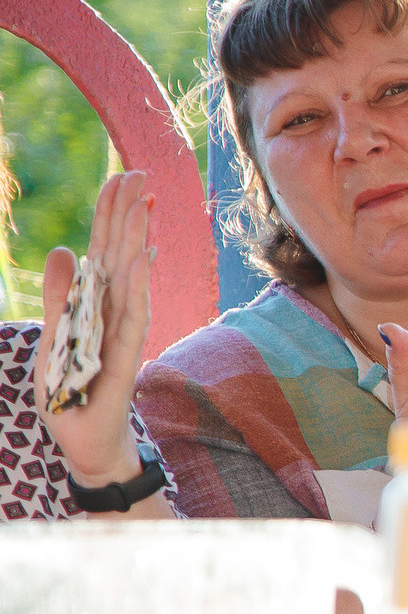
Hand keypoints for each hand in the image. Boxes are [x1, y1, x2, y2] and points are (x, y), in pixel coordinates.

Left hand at [34, 171, 154, 485]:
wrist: (87, 441)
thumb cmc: (74, 392)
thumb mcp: (57, 336)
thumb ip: (60, 294)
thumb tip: (62, 249)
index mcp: (96, 305)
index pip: (104, 251)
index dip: (110, 215)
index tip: (120, 178)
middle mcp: (114, 312)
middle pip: (121, 254)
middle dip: (127, 213)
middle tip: (137, 173)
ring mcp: (122, 332)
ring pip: (130, 275)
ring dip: (136, 238)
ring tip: (142, 201)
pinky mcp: (123, 356)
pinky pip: (132, 313)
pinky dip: (138, 283)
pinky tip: (143, 255)